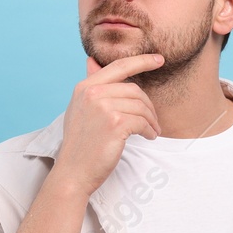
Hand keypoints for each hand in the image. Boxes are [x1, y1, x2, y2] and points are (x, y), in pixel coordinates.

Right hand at [46, 54, 163, 197]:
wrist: (73, 172)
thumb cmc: (80, 144)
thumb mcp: (80, 109)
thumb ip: (91, 86)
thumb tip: (91, 61)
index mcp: (85, 87)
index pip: (118, 66)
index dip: (141, 61)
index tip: (159, 59)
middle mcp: (93, 93)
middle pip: (134, 90)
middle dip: (148, 106)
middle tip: (153, 121)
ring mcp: (103, 107)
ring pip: (141, 106)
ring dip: (151, 120)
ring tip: (152, 131)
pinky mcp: (115, 123)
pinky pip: (142, 121)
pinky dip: (150, 130)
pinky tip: (149, 137)